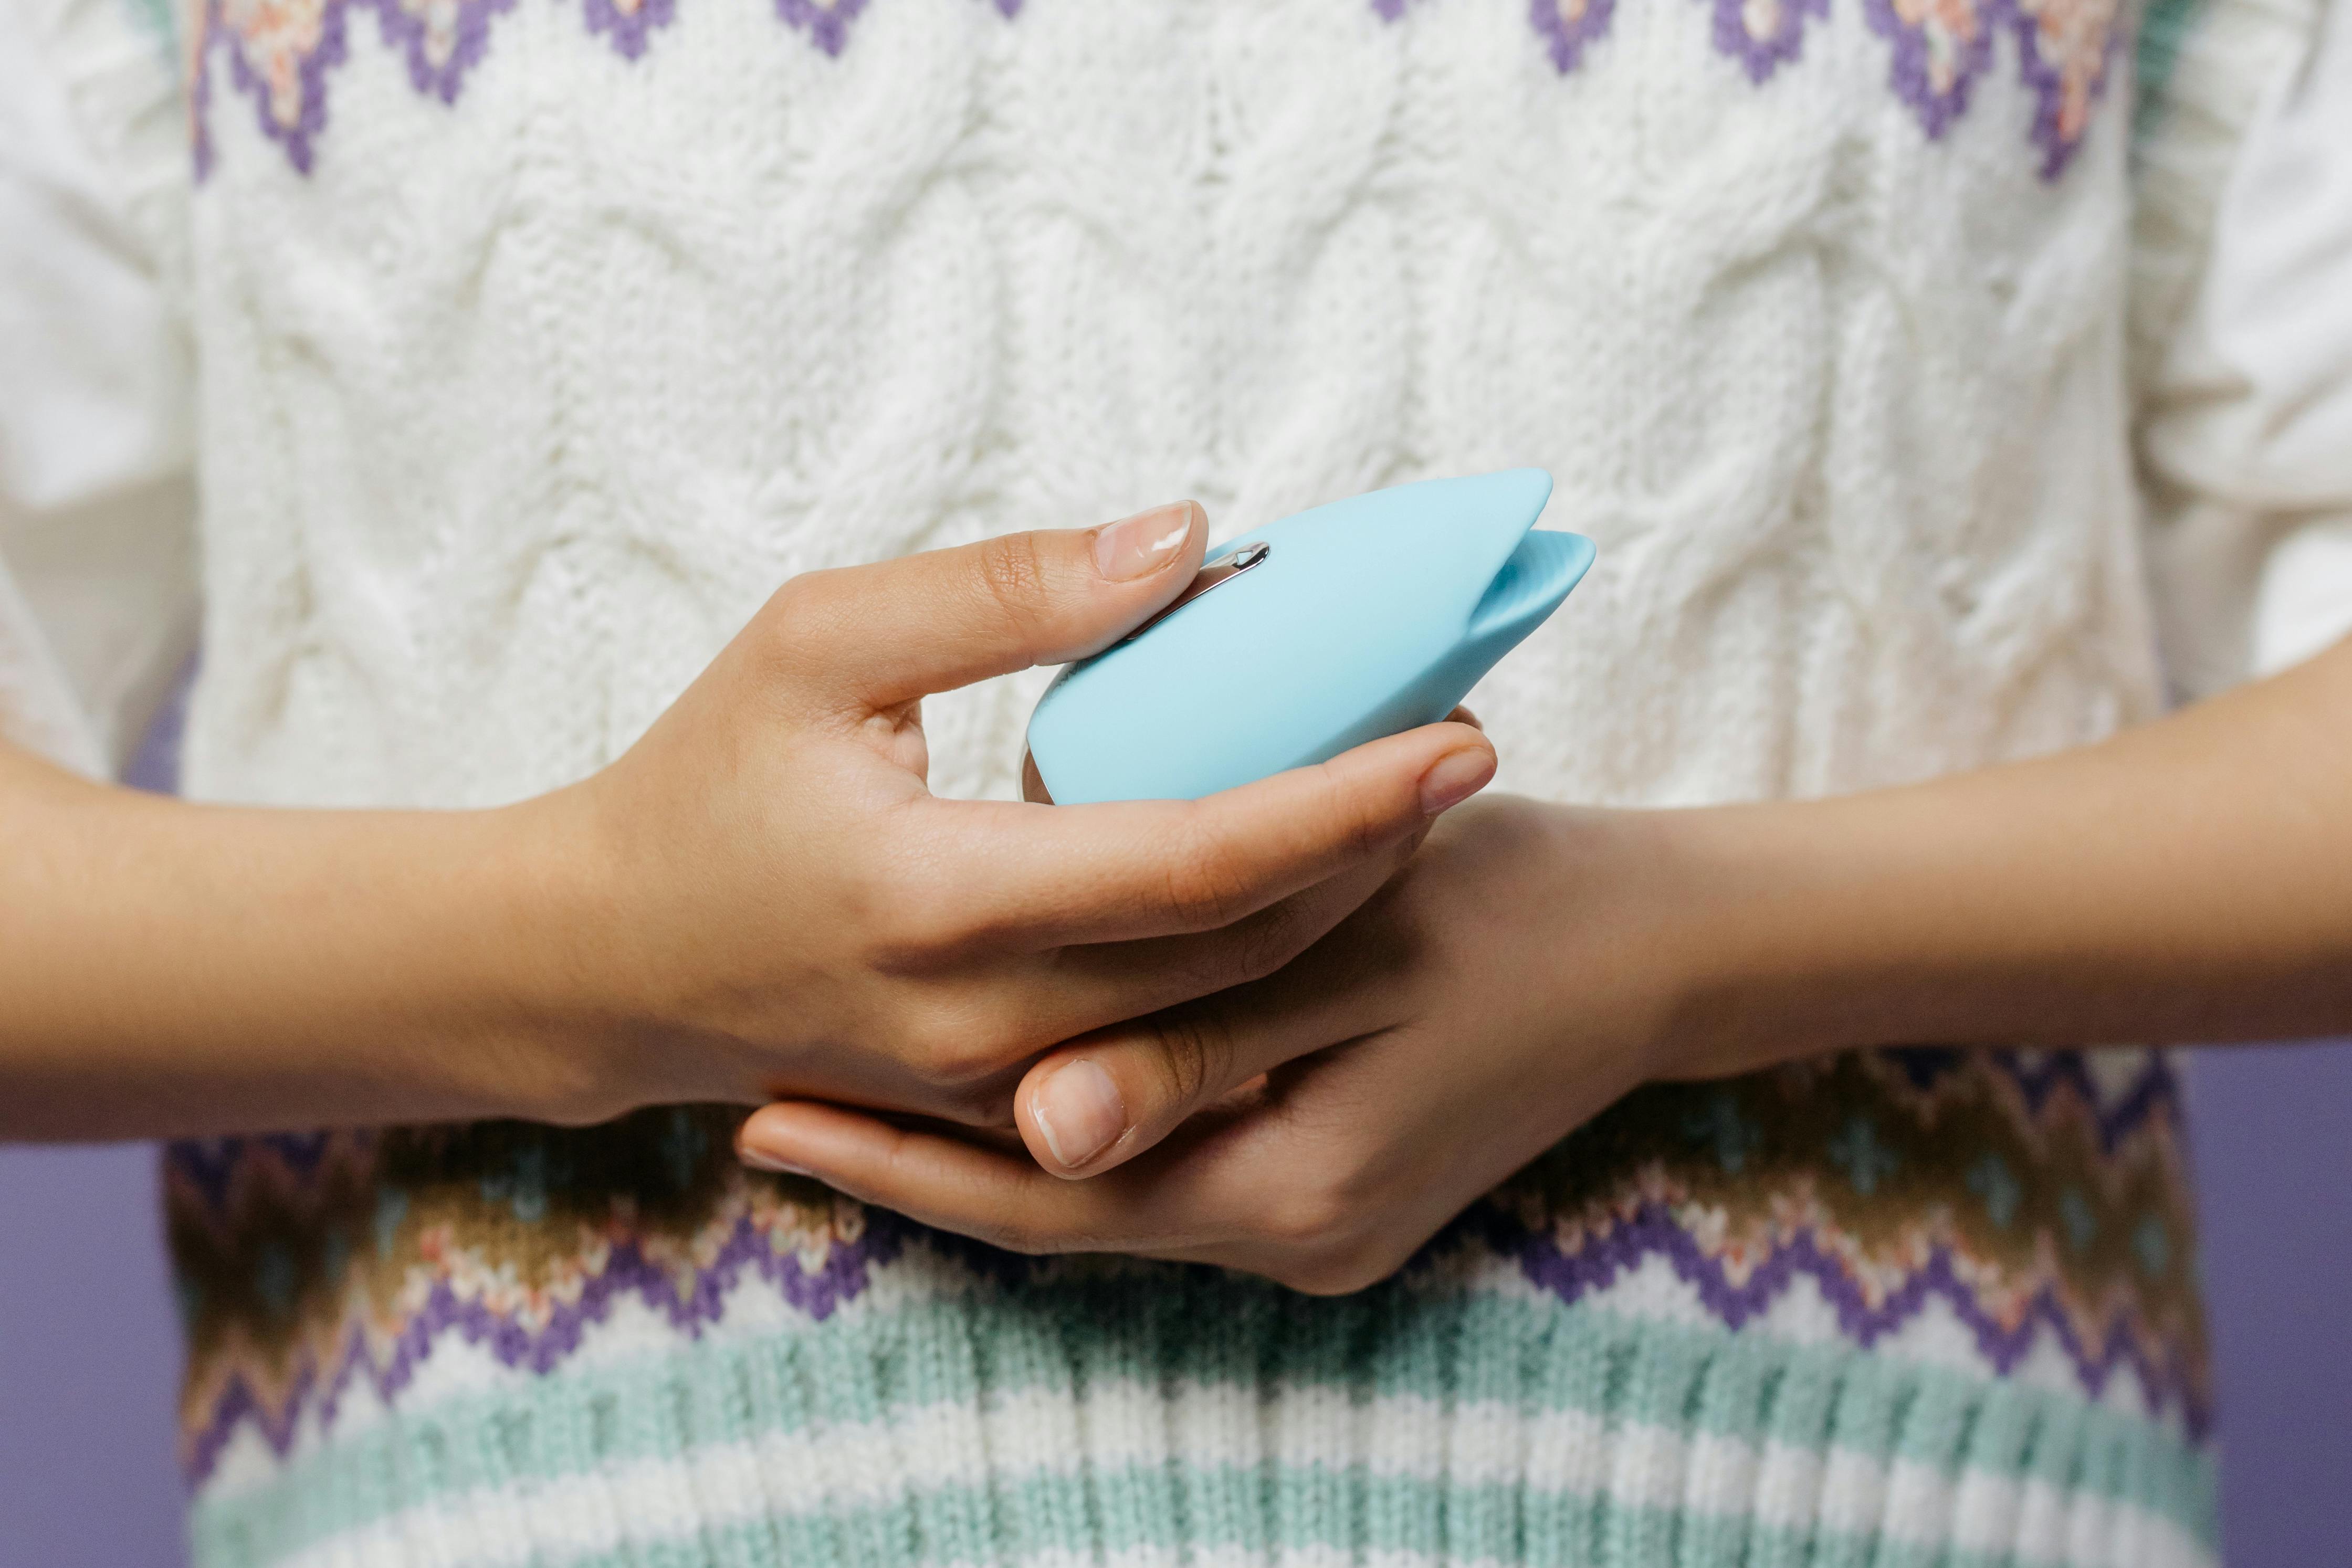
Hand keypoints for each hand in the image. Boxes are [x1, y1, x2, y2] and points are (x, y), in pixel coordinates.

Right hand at [531, 504, 1499, 1128]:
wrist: (604, 964)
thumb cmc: (703, 781)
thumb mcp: (819, 640)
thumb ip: (1006, 592)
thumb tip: (1189, 543)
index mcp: (941, 899)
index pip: (1198, 863)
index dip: (1344, 806)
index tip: (1456, 738)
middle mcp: (985, 1022)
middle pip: (1242, 957)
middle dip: (1374, 861)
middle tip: (1463, 755)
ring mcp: (997, 1087)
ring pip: (1221, 1020)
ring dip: (1333, 919)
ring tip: (1409, 812)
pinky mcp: (1002, 1108)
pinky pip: (1167, 1051)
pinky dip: (1255, 973)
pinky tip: (1310, 892)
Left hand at [732, 796, 1707, 1292]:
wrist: (1659, 954)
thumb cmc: (1513, 907)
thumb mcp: (1364, 953)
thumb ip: (1204, 1042)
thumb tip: (1041, 1126)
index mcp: (1293, 1192)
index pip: (1049, 1202)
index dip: (903, 1163)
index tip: (770, 1115)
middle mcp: (1292, 1243)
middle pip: (1059, 1223)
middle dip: (910, 1175)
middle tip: (762, 1123)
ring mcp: (1315, 1233)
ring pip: (1106, 1205)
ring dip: (983, 1155)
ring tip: (845, 1102)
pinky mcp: (1329, 1197)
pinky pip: (1168, 1178)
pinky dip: (1084, 1132)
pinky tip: (1006, 1080)